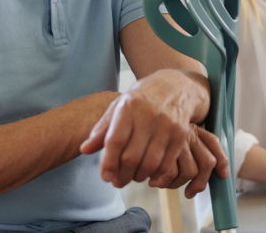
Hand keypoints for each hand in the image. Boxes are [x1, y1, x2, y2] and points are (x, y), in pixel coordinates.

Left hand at [80, 70, 223, 189]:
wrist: (177, 85)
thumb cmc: (144, 98)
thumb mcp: (120, 105)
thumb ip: (102, 128)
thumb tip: (84, 149)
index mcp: (129, 106)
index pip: (116, 140)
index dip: (109, 163)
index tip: (105, 177)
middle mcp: (149, 114)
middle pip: (132, 156)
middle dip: (123, 175)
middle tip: (118, 181)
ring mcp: (167, 124)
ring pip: (150, 163)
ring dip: (139, 176)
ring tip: (133, 177)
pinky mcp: (181, 133)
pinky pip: (167, 163)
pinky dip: (156, 173)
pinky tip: (150, 173)